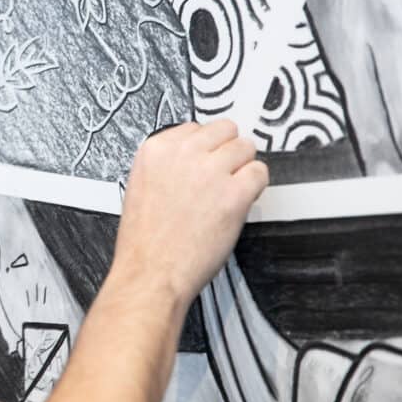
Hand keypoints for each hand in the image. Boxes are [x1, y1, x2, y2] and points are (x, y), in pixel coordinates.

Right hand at [112, 120, 267, 304]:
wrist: (151, 274)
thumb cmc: (145, 242)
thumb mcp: (141, 187)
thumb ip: (168, 164)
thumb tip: (197, 156)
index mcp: (156, 150)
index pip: (195, 127)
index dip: (205, 148)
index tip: (206, 161)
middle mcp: (183, 154)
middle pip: (225, 130)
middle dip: (227, 151)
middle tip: (223, 174)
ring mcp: (210, 172)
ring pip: (246, 147)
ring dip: (243, 167)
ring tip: (230, 189)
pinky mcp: (233, 195)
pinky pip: (260, 172)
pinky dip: (256, 185)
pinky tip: (241, 200)